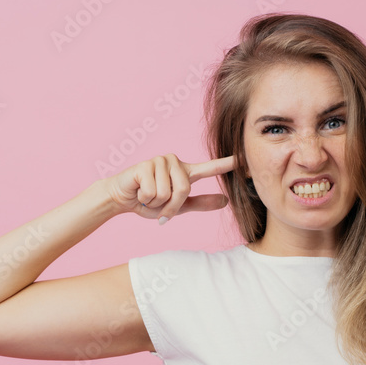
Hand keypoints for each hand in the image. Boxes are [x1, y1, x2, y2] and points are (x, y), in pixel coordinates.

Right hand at [100, 153, 234, 222]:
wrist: (123, 198)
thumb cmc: (150, 200)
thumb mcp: (178, 206)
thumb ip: (201, 203)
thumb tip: (225, 201)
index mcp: (185, 172)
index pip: (210, 167)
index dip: (226, 164)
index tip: (243, 158)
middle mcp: (174, 162)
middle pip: (184, 190)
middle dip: (171, 206)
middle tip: (158, 206)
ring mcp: (160, 161)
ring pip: (168, 192)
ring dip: (156, 202)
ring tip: (147, 196)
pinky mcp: (145, 165)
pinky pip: (154, 191)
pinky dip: (146, 198)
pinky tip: (139, 191)